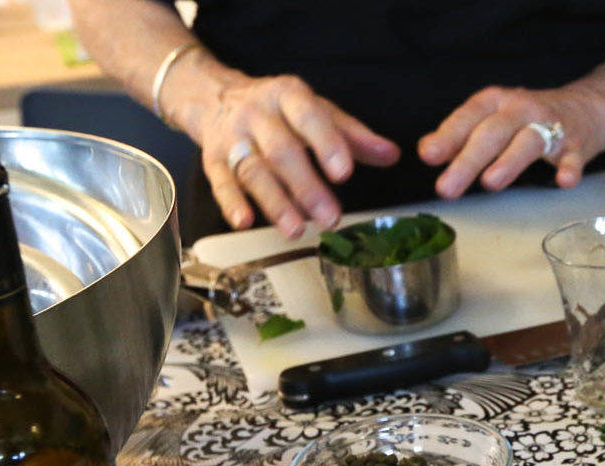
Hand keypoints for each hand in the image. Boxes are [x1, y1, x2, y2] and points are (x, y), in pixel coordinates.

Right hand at [199, 76, 399, 235]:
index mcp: (288, 96)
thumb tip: (392, 154)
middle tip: (329, 217)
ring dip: (275, 203)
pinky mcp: (212, 159)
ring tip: (296, 230)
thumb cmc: (278, 110)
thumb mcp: (317, 111)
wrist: (214, 97)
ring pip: (253, 170)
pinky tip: (245, 222)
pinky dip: (231, 203)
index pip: (309, 117)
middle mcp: (258, 114)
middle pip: (281, 151)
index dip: (327, 144)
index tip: (344, 172)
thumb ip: (353, 135)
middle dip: (306, 186)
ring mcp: (232, 137)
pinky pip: (220, 182)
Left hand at [418, 85, 604, 198]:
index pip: (468, 117)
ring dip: (509, 162)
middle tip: (446, 188)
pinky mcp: (576, 143)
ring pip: (528, 141)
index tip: (429, 156)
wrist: (588, 106)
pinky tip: (563, 182)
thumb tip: (428, 150)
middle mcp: (521, 109)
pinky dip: (569, 168)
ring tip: (490, 183)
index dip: (448, 136)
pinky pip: (573, 156)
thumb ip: (461, 135)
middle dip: (468, 160)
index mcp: (496, 102)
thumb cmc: (529, 118)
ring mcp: (551, 125)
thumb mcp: (493, 118)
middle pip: (492, 133)